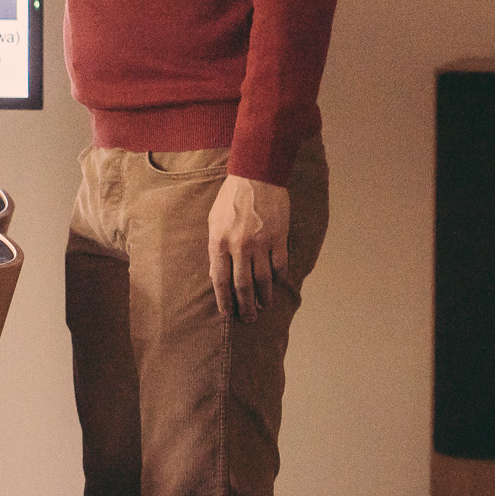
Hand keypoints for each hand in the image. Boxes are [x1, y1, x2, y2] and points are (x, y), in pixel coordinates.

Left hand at [208, 174, 289, 321]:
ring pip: (263, 279)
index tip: (228, 313)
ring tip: (262, 307)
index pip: (220, 279)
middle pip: (242, 284)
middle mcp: (239, 245)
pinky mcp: (279, 237)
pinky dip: (279, 279)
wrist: (255, 177)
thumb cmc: (230, 199)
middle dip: (245, 305)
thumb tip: (217, 274)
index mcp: (219, 241)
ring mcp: (261, 243)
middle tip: (248, 318)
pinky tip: (277, 287)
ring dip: (263, 296)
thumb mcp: (214, 221)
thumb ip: (216, 248)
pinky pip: (280, 265)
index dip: (224, 299)